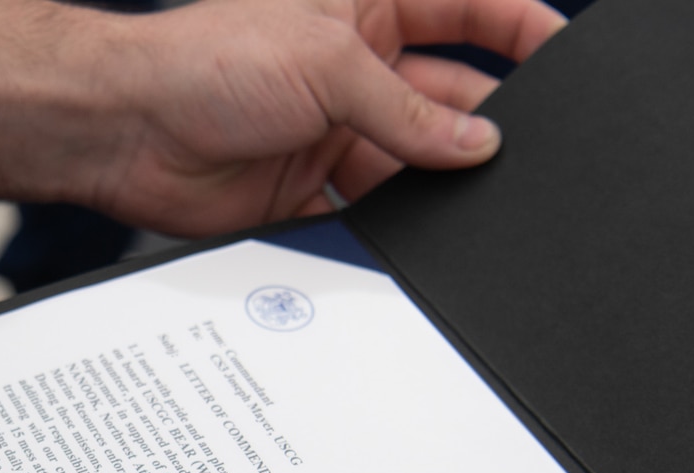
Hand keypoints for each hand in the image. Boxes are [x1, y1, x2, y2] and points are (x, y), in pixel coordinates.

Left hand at [76, 0, 566, 234]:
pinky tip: (420, 229)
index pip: (469, 10)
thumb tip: (478, 141)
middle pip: (451, 91)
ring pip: (418, 158)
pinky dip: (400, 221)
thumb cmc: (202, 61)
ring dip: (441, 178)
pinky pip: (376, 207)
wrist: (126, 131)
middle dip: (485, 120)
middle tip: (518, 151)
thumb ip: (409, 110)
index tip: (567, 62)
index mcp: (365, 4)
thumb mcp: (327, 65)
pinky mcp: (313, 186)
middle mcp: (356, 65)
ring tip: (469, 196)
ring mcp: (336, 128)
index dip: (520, 30)